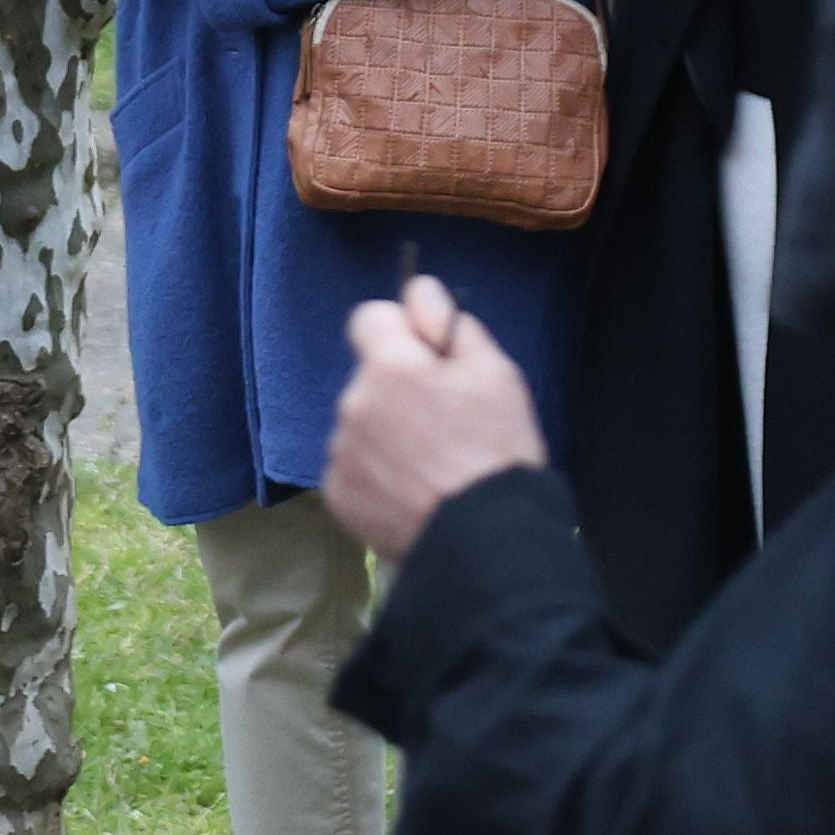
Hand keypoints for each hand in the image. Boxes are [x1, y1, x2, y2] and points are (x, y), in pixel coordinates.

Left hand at [323, 276, 547, 560]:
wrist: (484, 542)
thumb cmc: (496, 450)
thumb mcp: (496, 373)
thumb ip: (451, 323)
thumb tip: (419, 292)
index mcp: (389, 367)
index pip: (369, 317)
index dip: (400, 330)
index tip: (427, 356)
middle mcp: (352, 404)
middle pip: (369, 377)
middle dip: (399, 388)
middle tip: (445, 423)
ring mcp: (340, 454)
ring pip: (362, 424)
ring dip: (387, 433)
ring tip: (432, 466)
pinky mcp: (337, 497)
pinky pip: (354, 468)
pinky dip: (377, 474)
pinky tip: (412, 492)